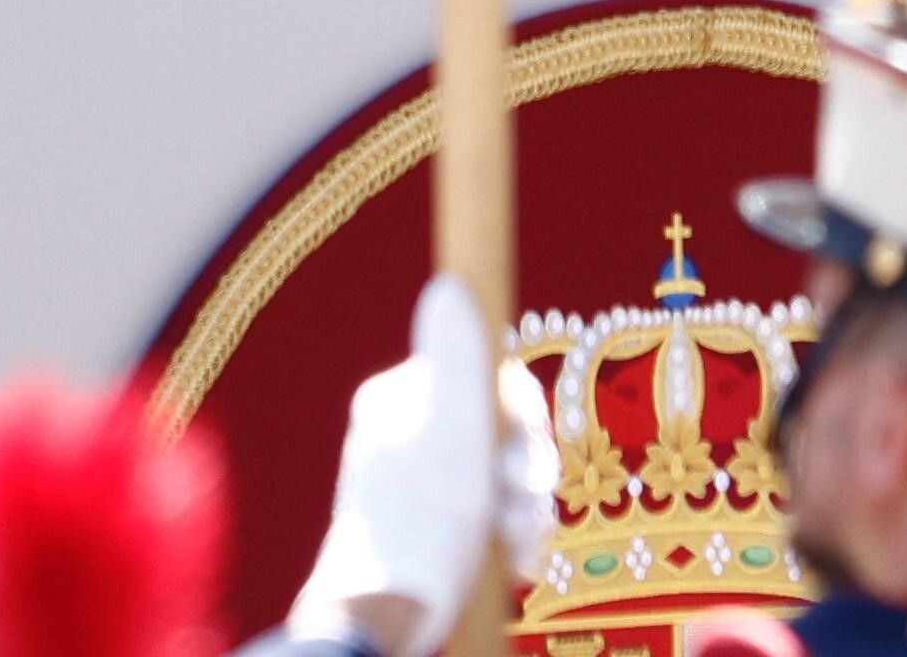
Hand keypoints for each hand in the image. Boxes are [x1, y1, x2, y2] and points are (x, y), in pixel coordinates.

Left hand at [291, 277, 561, 656]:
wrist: (378, 624)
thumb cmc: (415, 532)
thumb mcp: (448, 444)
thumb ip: (461, 366)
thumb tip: (450, 283)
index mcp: (400, 401)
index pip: (485, 377)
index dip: (523, 416)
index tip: (528, 456)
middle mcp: (410, 436)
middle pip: (504, 432)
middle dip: (528, 474)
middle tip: (524, 508)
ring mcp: (425, 486)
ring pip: (506, 480)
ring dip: (528, 512)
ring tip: (519, 545)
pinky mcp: (441, 530)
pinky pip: (496, 519)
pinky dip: (516, 539)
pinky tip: (518, 565)